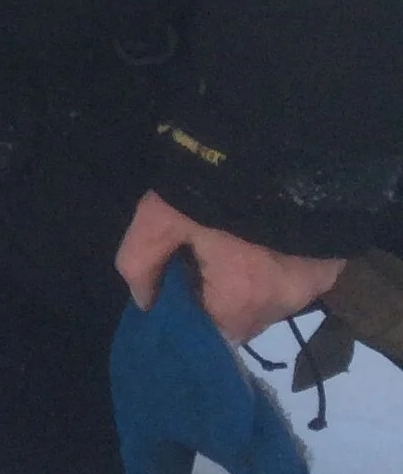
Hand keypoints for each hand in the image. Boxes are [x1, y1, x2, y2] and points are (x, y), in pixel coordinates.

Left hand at [115, 191, 343, 347]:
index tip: (178, 285)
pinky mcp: (332, 262)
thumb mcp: (158, 216)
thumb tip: (146, 300)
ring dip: (250, 281)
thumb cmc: (210, 182)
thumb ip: (141, 263)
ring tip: (235, 242)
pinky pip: (296, 278)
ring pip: (270, 299)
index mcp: (241, 298)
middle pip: (242, 318)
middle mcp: (283, 301)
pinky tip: (263, 236)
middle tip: (204, 256)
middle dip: (220, 296)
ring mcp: (314, 283)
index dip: (191, 313)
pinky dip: (277, 265)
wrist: (282, 138)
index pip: (210, 335)